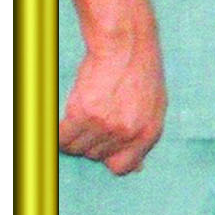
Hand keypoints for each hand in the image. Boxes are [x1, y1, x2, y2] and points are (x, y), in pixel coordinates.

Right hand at [59, 22, 164, 174]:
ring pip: (77, 149)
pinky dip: (59, 133)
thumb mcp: (155, 108)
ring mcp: (104, 125)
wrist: (126, 46)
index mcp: (148, 133)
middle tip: (94, 118)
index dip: (109, 158)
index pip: (122, 167)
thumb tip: (136, 169)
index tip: (103, 146)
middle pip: (96, 157)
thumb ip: (143, 138)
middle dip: (92, 142)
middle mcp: (127, 133)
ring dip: (75, 137)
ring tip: (83, 116)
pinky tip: (66, 119)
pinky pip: (62, 138)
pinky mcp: (82, 113)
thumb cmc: (140, 73)